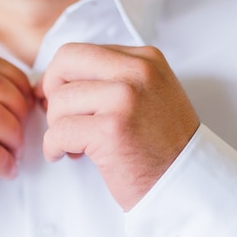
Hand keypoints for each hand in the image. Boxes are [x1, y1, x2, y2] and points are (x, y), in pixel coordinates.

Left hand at [40, 43, 198, 210]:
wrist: (187, 184)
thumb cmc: (160, 147)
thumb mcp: (144, 97)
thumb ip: (107, 81)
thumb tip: (49, 81)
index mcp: (144, 60)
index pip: (79, 52)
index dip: (60, 78)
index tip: (60, 101)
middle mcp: (137, 72)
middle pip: (64, 63)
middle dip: (52, 93)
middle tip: (61, 119)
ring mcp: (124, 99)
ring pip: (59, 101)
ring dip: (57, 127)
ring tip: (76, 145)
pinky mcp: (111, 130)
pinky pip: (59, 132)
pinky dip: (54, 148)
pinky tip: (66, 155)